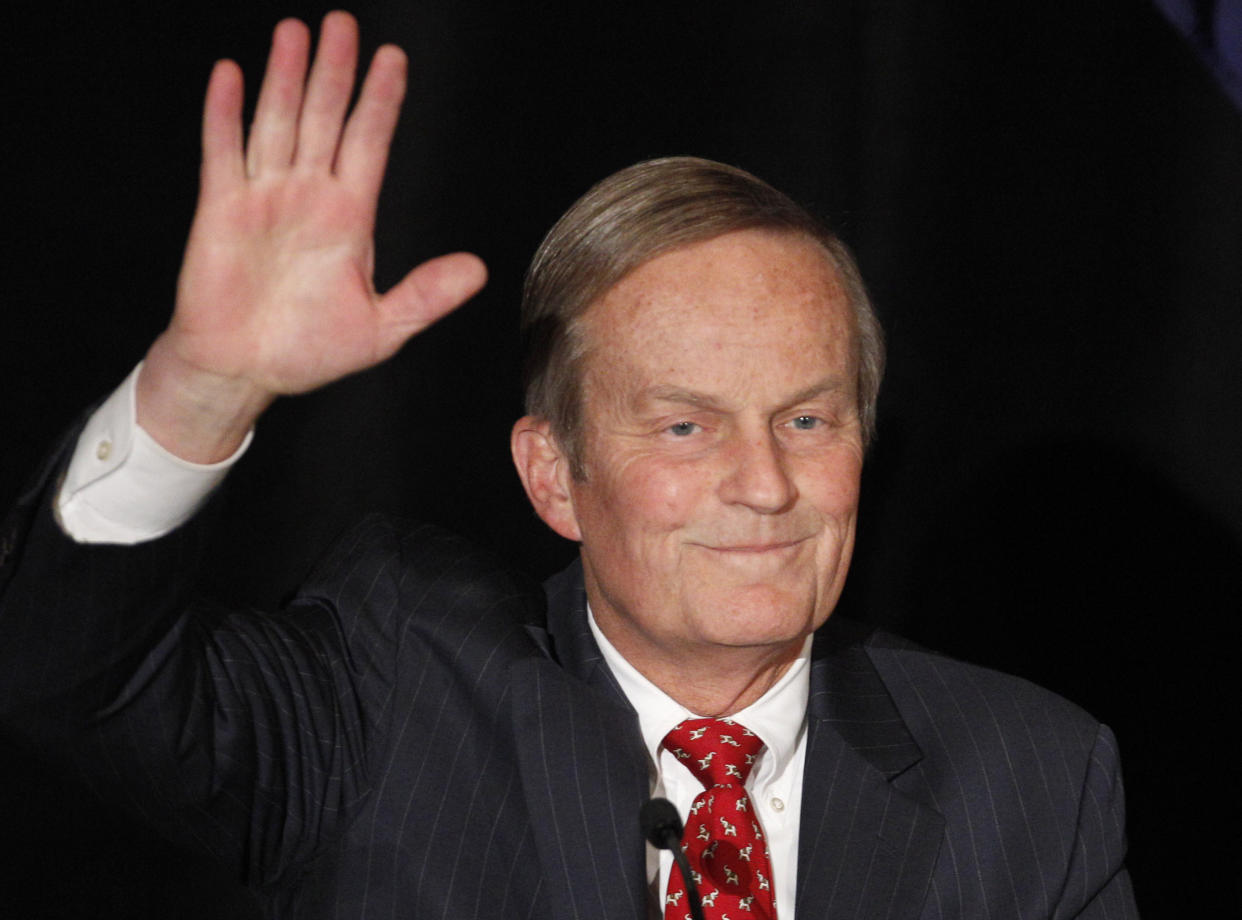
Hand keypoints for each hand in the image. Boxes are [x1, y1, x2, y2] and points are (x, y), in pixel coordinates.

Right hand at [138, 12, 486, 461]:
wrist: (244, 372)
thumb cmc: (307, 351)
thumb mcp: (381, 329)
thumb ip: (426, 296)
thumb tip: (477, 270)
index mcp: (350, 218)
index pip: (369, 144)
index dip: (381, 102)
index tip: (394, 61)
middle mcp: (309, 197)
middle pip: (325, 119)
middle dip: (337, 71)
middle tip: (345, 24)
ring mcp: (264, 198)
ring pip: (278, 123)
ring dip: (285, 77)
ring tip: (296, 32)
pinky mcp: (222, 210)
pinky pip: (224, 153)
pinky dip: (225, 114)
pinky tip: (232, 75)